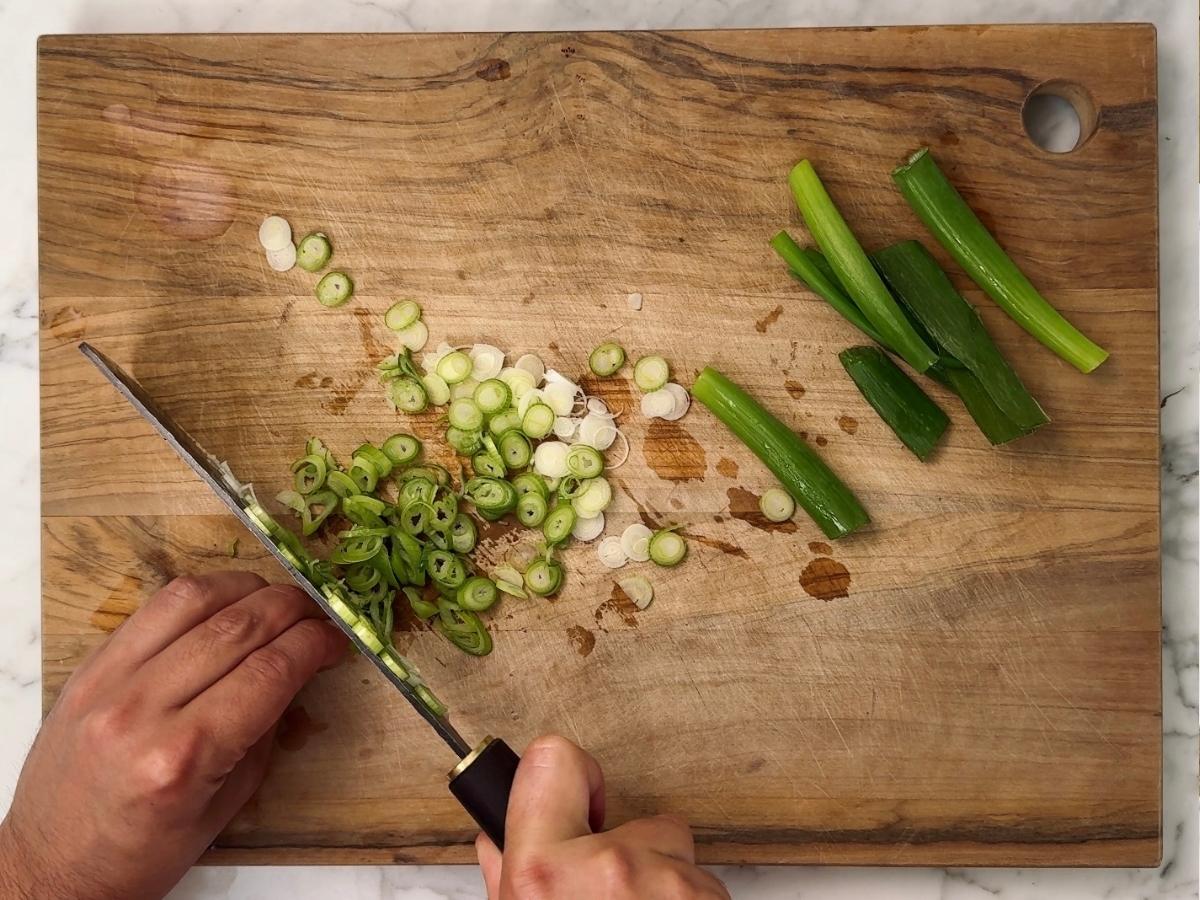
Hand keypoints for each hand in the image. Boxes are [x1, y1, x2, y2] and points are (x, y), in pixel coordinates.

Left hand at [0, 571, 345, 899]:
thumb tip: (299, 671)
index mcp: (183, 758)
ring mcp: (108, 683)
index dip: (316, 645)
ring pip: (194, 600)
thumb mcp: (225, 806)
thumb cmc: (142, 852)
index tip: (338, 641)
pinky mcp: (88, 668)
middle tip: (320, 616)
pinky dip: (201, 596)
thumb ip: (264, 732)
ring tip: (276, 602)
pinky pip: (153, 608)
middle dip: (294, 610)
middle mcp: (142, 712)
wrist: (52, 865)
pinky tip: (226, 604)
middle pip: (239, 627)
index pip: (271, 672)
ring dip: (249, 590)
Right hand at [476, 735, 728, 898]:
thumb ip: (510, 877)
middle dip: (633, 853)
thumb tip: (499, 844)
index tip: (580, 798)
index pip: (552, 758)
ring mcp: (669, 886)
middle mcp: (609, 870)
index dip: (569, 776)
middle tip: (610, 898)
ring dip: (664, 888)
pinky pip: (705, 888)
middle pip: (640, 820)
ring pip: (679, 858)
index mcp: (544, 872)